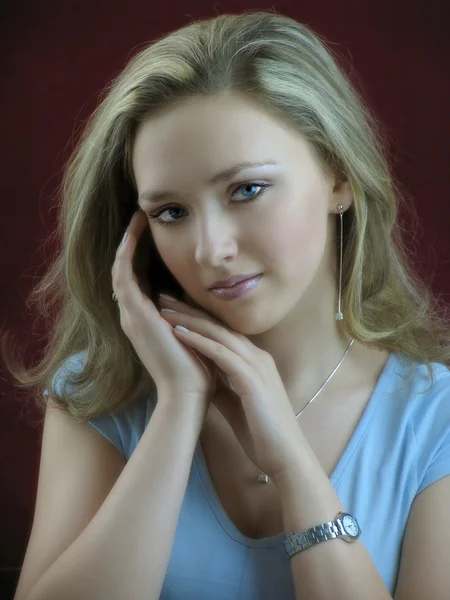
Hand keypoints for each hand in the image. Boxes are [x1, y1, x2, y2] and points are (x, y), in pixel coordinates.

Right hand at [111, 210, 217, 407]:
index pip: (138, 282)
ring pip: (120, 270)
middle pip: (125, 273)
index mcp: (146, 322)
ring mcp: (130, 315)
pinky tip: (134, 235)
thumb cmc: (197, 368)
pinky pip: (122, 275)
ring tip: (137, 220)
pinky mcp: (134, 314)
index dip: (141, 258)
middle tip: (140, 220)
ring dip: (127, 244)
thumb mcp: (193, 332)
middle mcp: (133, 317)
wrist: (189, 393)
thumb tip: (202, 295)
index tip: (153, 235)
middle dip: (131, 246)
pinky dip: (126, 254)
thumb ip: (190, 314)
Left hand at [159, 302, 303, 481]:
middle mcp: (258, 357)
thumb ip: (222, 386)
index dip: (198, 319)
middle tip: (164, 297)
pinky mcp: (252, 379)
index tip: (174, 309)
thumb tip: (202, 377)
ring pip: (219, 335)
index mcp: (255, 362)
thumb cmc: (262, 434)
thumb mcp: (236, 404)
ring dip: (190, 320)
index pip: (222, 333)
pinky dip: (200, 342)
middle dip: (190, 310)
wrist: (285, 456)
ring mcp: (257, 366)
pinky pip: (222, 354)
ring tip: (165, 309)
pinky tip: (180, 333)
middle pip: (219, 327)